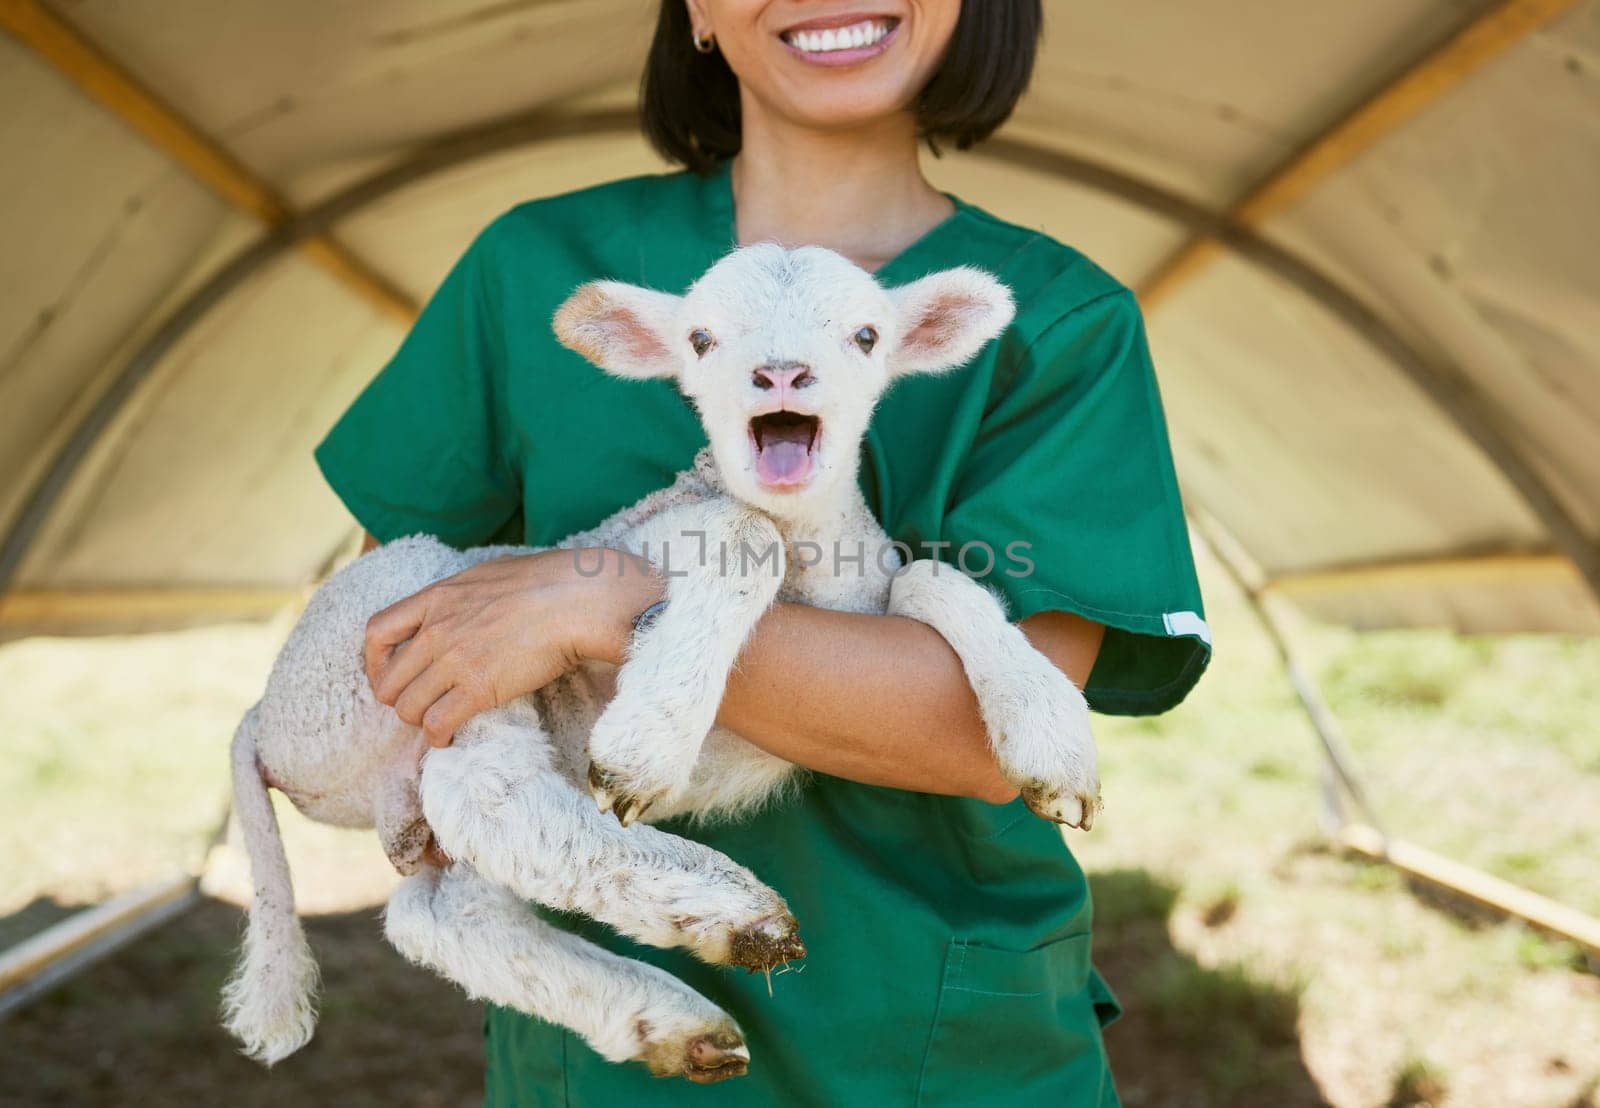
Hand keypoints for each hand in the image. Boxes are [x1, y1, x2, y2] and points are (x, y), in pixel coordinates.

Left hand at [364, 546, 661, 745]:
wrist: (579, 599)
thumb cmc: (549, 582)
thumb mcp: (489, 575)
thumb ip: (465, 594)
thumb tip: (467, 605)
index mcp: (437, 597)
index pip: (377, 631)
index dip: (375, 662)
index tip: (391, 673)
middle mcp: (437, 629)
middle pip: (389, 681)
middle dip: (399, 698)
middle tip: (421, 704)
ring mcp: (455, 660)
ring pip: (408, 708)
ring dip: (420, 720)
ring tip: (438, 722)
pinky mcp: (478, 688)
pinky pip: (437, 724)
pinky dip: (438, 737)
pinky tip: (450, 737)